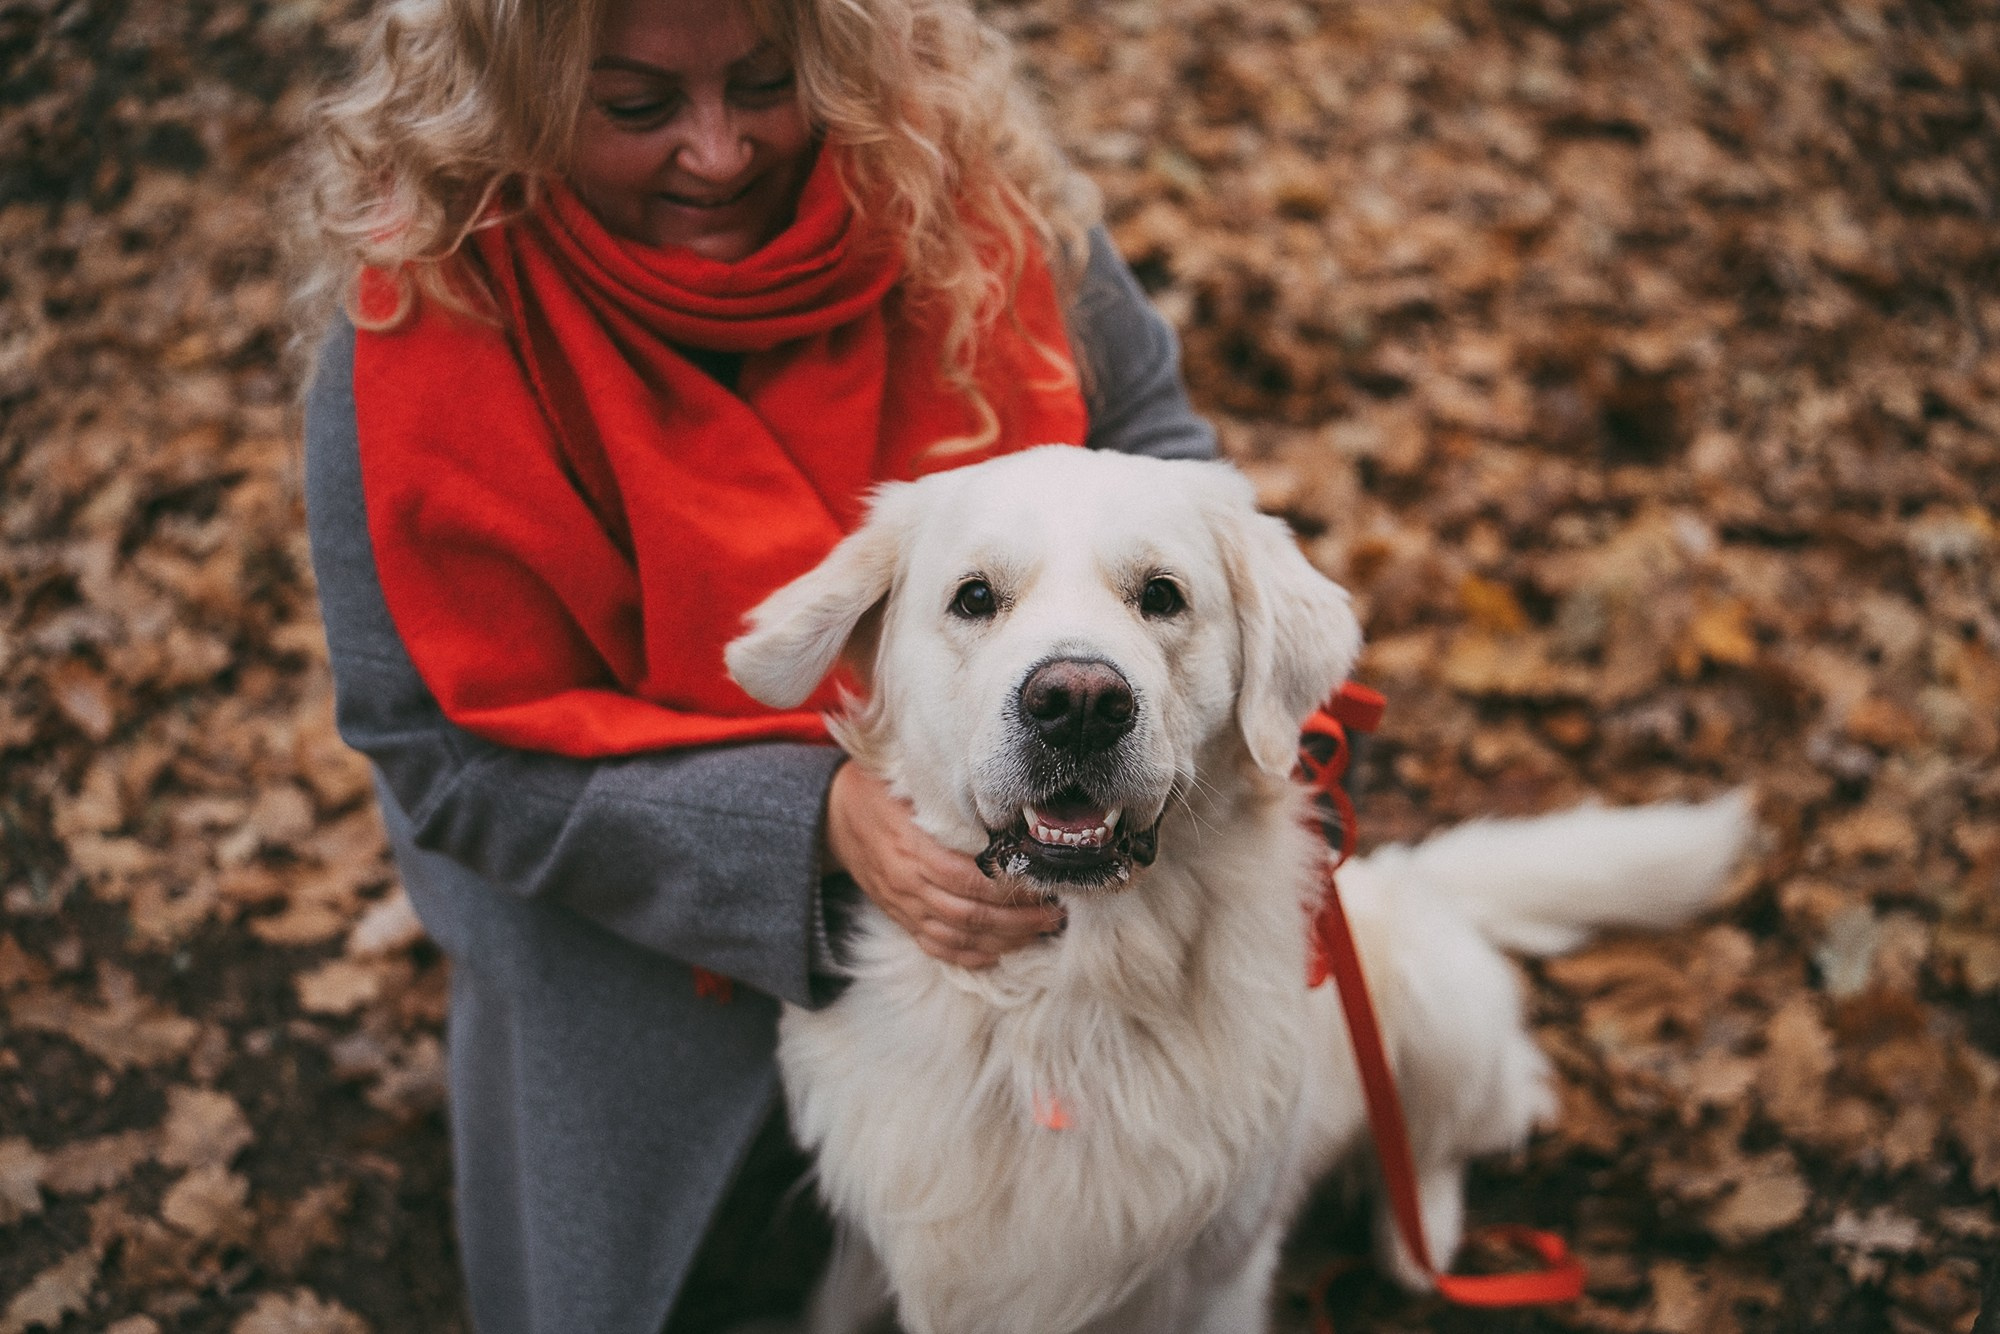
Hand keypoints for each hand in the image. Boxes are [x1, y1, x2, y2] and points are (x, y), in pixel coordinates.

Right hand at [822, 761, 1062, 968]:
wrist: (831, 818)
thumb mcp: (903, 778)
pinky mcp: (902, 919)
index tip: (1042, 878)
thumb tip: (997, 787)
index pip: (965, 875)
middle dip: (1018, 918)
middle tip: (1057, 911)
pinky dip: (974, 955)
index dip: (1006, 884)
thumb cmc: (876, 790)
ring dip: (1005, 939)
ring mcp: (904, 905)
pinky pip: (939, 948)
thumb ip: (944, 791)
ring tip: (1042, 929)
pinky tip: (1004, 949)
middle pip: (970, 913)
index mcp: (910, 845)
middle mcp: (907, 882)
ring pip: (960, 937)